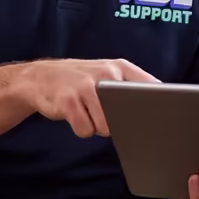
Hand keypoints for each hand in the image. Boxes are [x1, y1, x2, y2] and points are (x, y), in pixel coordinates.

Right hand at [21, 59, 158, 137]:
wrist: (39, 78)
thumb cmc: (81, 80)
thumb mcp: (108, 74)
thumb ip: (130, 86)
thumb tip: (158, 109)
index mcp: (120, 68)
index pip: (150, 86)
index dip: (157, 105)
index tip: (159, 116)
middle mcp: (105, 74)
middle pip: (129, 112)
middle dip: (122, 121)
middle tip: (109, 114)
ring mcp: (85, 87)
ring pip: (106, 126)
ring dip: (98, 127)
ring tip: (89, 113)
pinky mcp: (68, 102)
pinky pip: (85, 130)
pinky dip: (82, 129)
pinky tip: (76, 116)